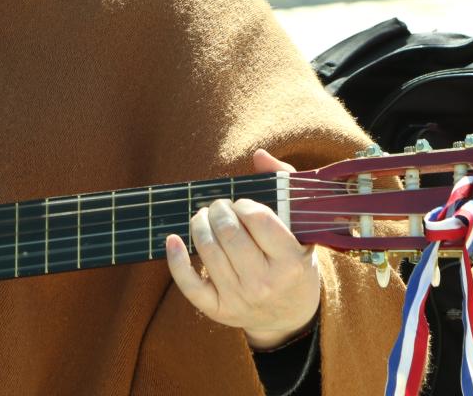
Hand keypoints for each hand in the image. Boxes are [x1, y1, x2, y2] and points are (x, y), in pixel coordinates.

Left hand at [164, 149, 320, 349]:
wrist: (290, 316)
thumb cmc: (292, 261)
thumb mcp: (300, 228)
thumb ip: (283, 185)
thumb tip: (258, 155)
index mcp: (291, 261)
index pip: (257, 218)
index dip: (243, 204)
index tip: (242, 205)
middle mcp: (266, 283)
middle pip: (228, 232)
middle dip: (218, 210)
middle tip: (219, 208)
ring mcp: (241, 299)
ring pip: (207, 250)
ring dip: (199, 224)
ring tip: (204, 218)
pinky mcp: (219, 311)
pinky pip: (189, 284)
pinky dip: (176, 259)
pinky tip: (172, 239)